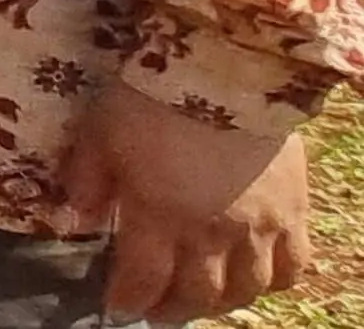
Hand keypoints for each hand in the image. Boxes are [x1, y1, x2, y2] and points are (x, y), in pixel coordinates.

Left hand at [60, 84, 312, 320]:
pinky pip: (292, 267)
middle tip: (156, 310)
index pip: (143, 279)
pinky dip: (271, 282)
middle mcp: (211, 233)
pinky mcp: (294, 212)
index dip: (129, 300)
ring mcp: (259, 227)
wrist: (225, 69)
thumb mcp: (99, 134)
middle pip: (196, 295)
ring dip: (220, 303)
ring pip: (245, 290)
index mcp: (158, 216)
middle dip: (172, 310)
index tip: (118, 308)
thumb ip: (88, 181)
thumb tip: (80, 220)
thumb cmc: (151, 98)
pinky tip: (254, 279)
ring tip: (202, 299)